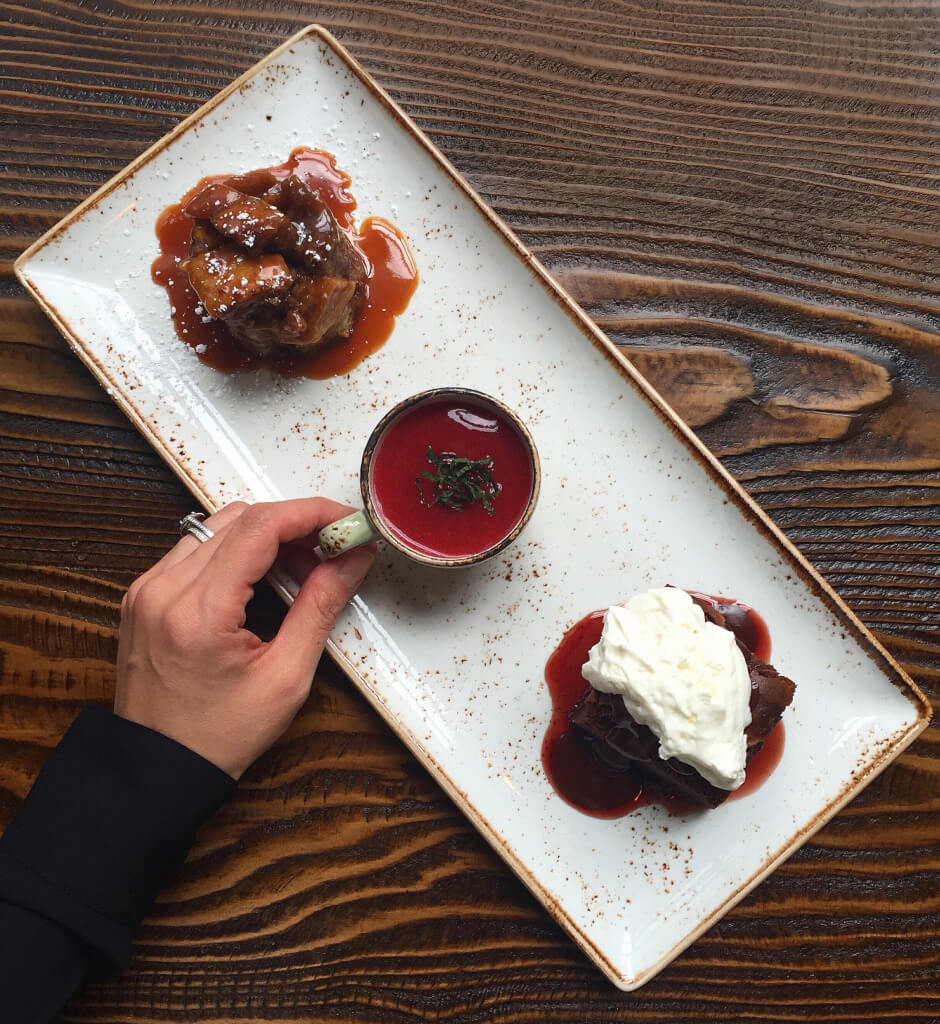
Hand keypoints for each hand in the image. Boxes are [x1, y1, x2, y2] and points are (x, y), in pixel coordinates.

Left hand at [113, 499, 375, 778]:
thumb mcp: (286, 676)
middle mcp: (163, 589)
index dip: (310, 513)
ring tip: (303, 568)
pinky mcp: (144, 594)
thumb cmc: (218, 736)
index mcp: (198, 611)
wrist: (158, 768)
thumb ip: (320, 606)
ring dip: (266, 535)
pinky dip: (237, 550)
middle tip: (333, 548)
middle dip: (294, 524)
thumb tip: (352, 558)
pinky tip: (264, 578)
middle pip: (240, 518)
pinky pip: (196, 548)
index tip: (346, 521)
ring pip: (217, 526)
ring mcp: (147, 588)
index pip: (260, 527)